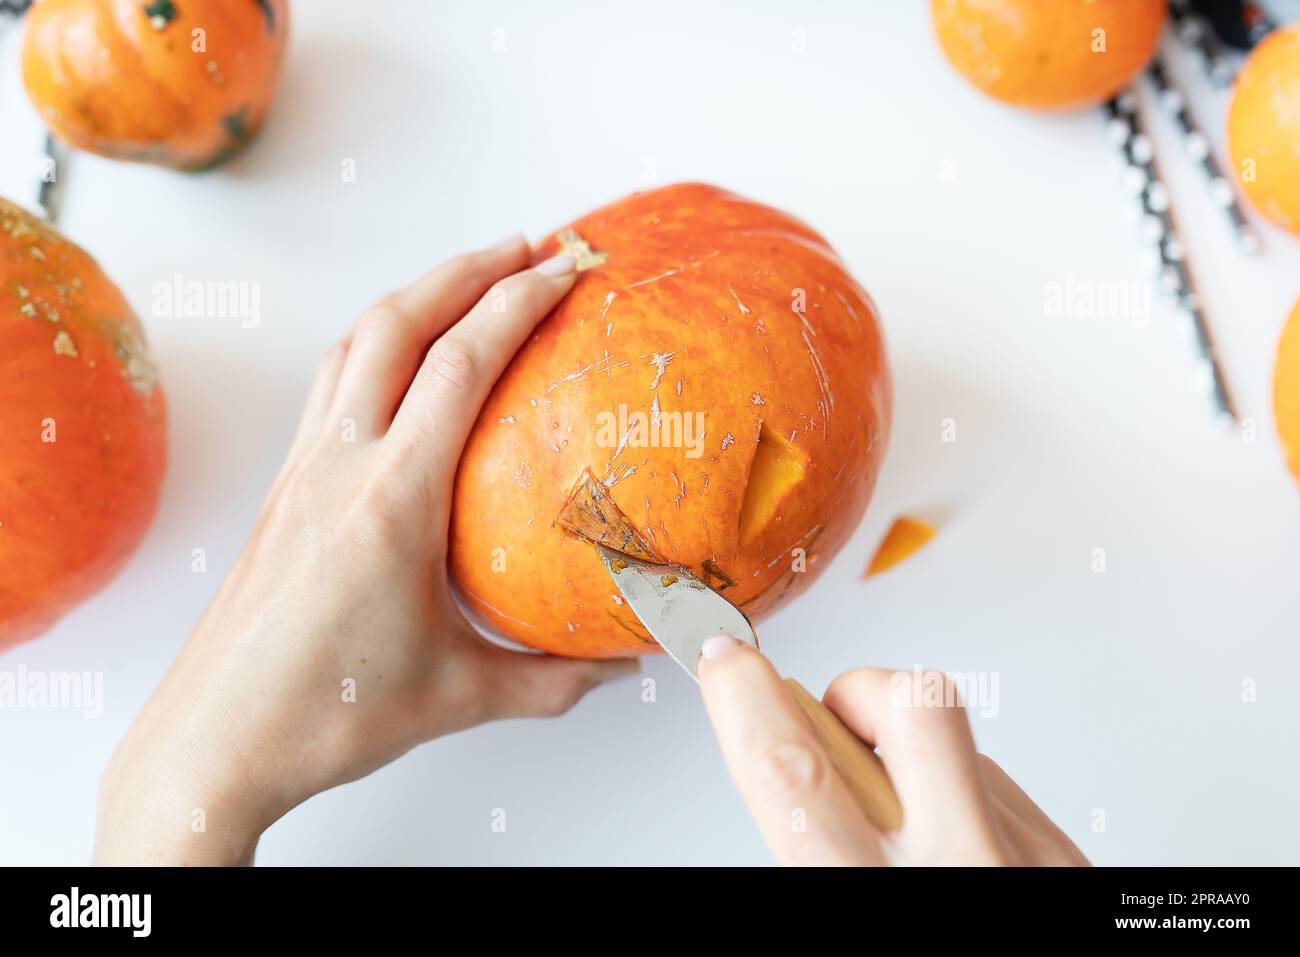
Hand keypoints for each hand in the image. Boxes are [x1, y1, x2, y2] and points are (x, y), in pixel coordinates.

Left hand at [94, 239, 637, 864]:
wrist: (213, 743)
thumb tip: (618, 663)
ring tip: (467, 279)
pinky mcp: (282, 489)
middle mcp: (338, 466)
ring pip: (355, 344)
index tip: (563, 268)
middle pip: (399, 324)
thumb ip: (551, 678)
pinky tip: (401, 361)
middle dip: (468, 268)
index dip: (517, 301)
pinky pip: (331, 385)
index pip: (461, 366)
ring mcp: (302, 472)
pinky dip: (374, 344)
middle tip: (527, 246)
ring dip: (415, 295)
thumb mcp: (460, 697)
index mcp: (391, 502)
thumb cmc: (322, 718)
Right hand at [697, 637, 1087, 865]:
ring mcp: (1029, 858)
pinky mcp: (1070, 857)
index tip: (724, 658)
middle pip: (902, 706)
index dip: (744, 700)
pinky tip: (957, 845)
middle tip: (828, 714)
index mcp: (871, 893)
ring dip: (910, 754)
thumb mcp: (838, 908)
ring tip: (905, 820)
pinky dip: (962, 793)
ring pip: (955, 739)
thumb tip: (797, 771)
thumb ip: (814, 842)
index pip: (789, 772)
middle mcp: (963, 867)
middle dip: (852, 691)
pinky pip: (999, 782)